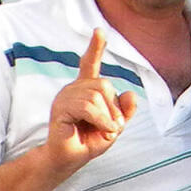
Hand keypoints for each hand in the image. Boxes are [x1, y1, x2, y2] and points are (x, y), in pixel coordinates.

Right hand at [46, 29, 136, 170]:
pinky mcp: (60, 107)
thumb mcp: (114, 126)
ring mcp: (65, 96)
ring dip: (108, 117)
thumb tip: (130, 93)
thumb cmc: (89, 141)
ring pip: (97, 96)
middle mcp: (74, 88)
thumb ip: (124, 110)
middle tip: (113, 126)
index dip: (96, 48)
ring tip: (105, 130)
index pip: (90, 64)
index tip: (100, 31)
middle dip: (114, 108)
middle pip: (104, 84)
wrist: (70, 158)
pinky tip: (103, 130)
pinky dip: (101, 120)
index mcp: (86, 89)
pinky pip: (88, 107)